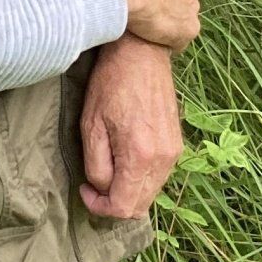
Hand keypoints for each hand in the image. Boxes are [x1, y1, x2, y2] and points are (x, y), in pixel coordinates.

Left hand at [80, 34, 182, 220]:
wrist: (142, 54)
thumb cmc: (111, 84)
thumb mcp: (91, 125)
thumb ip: (96, 165)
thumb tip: (102, 188)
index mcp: (141, 156)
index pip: (123, 207)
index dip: (99, 207)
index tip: (84, 190)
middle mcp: (164, 159)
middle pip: (140, 206)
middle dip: (114, 203)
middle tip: (93, 185)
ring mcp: (174, 152)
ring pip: (150, 194)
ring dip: (127, 192)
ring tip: (107, 170)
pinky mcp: (176, 144)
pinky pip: (158, 177)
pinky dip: (140, 179)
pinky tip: (123, 161)